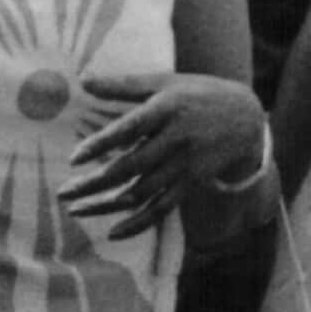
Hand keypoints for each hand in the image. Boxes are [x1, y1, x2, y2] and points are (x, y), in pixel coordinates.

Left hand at [63, 71, 264, 237]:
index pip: (130, 128)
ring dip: (106, 205)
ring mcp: (186, 165)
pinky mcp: (192, 184)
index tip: (74, 157)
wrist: (248, 118)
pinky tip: (113, 233)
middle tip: (63, 192)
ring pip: (141, 192)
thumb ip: (122, 84)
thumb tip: (82, 78)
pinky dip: (138, 224)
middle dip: (94, 183)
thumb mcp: (164, 83)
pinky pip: (163, 209)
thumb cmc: (197, 94)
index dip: (102, 143)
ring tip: (74, 210)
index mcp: (167, 109)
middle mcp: (177, 139)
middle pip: (131, 167)